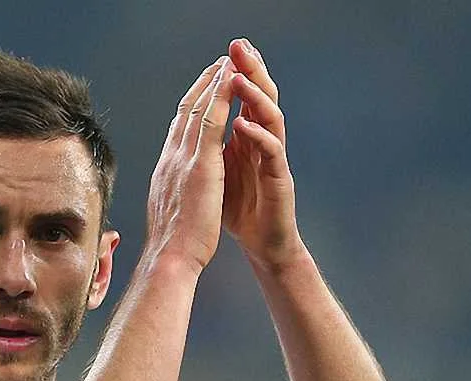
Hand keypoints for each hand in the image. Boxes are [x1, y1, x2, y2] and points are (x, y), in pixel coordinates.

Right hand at [142, 55, 235, 275]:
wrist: (170, 258)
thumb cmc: (173, 246)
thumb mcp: (171, 213)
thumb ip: (174, 195)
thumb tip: (175, 193)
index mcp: (166, 171)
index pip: (178, 131)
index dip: (191, 107)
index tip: (203, 90)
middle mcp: (170, 159)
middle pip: (185, 113)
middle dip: (202, 86)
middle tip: (218, 64)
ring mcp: (183, 159)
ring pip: (198, 110)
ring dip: (214, 82)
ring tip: (228, 62)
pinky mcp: (200, 164)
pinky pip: (212, 121)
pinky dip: (221, 96)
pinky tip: (232, 80)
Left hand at [222, 38, 306, 268]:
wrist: (261, 243)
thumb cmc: (239, 210)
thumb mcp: (217, 171)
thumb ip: (210, 147)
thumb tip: (190, 127)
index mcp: (246, 139)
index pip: (243, 99)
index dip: (235, 75)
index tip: (225, 50)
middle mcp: (263, 142)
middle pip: (260, 98)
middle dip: (250, 71)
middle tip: (239, 47)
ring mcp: (273, 159)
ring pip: (270, 118)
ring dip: (254, 96)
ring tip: (239, 77)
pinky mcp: (280, 179)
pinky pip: (270, 152)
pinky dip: (256, 137)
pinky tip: (243, 124)